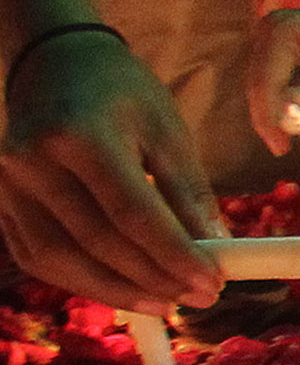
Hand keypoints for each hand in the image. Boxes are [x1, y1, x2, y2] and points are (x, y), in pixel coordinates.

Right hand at [0, 28, 221, 309]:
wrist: (52, 61)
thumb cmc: (120, 93)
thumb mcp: (167, 130)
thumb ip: (188, 192)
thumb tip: (215, 251)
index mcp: (81, 135)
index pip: (132, 213)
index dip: (174, 256)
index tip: (214, 284)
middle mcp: (32, 161)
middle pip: (95, 242)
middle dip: (152, 279)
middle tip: (200, 299)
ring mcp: (6, 183)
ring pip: (58, 259)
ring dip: (115, 290)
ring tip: (165, 303)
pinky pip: (37, 255)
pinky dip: (80, 279)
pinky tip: (122, 288)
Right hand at [247, 0, 299, 148]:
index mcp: (285, 29)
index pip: (264, 82)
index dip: (268, 118)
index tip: (280, 148)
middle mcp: (275, 30)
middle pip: (261, 87)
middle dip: (275, 118)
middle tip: (285, 148)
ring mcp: (283, 42)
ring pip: (272, 91)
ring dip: (289, 114)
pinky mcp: (295, 56)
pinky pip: (287, 89)